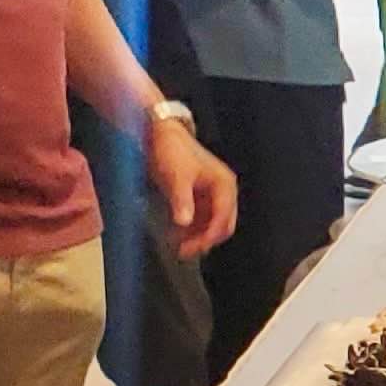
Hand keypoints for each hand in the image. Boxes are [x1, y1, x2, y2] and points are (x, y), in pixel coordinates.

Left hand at [145, 113, 237, 255]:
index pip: (224, 218)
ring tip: (178, 246)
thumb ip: (182, 200)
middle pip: (223, 224)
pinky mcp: (201, 196)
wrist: (160, 135)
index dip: (209, 236)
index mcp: (224, 185)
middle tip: (184, 251)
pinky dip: (192, 229)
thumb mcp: (176, 177)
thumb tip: (185, 222)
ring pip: (212, 224)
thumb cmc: (171, 152)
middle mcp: (224, 190)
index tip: (193, 248)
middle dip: (205, 240)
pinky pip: (202, 219)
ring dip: (198, 237)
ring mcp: (213, 194)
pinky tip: (177, 235)